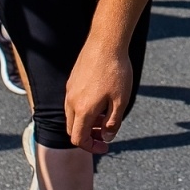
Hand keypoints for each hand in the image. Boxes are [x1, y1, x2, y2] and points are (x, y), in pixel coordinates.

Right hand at [64, 40, 132, 155]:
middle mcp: (71, 102)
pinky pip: (73, 103)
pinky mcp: (72, 81)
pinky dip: (84, 110)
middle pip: (73, 129)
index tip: (104, 146)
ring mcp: (69, 91)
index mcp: (82, 110)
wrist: (106, 43)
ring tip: (106, 116)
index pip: (78, 139)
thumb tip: (107, 137)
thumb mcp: (120, 101)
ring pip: (72, 116)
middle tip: (106, 132)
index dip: (91, 147)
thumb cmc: (116, 71)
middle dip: (88, 135)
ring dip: (86, 122)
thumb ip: (113, 122)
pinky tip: (100, 101)